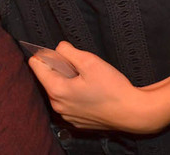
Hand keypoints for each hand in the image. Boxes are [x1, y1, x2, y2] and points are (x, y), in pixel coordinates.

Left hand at [28, 42, 168, 133]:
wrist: (134, 113)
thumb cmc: (112, 88)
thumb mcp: (89, 61)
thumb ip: (68, 51)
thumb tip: (58, 47)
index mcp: (56, 90)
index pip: (35, 65)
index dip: (47, 54)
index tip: (63, 53)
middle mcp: (57, 105)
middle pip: (47, 77)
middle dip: (59, 67)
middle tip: (81, 66)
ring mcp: (67, 115)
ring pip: (59, 88)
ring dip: (68, 79)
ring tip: (88, 78)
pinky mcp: (77, 120)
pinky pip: (69, 100)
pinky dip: (75, 92)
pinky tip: (91, 90)